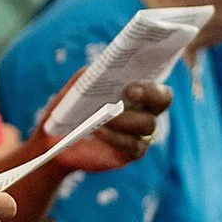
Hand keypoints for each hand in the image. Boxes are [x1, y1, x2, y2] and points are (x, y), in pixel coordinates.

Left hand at [38, 79, 173, 174]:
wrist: (58, 140)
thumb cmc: (72, 109)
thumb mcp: (76, 88)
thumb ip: (88, 76)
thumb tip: (100, 69)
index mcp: (137, 89)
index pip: (155, 76)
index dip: (154, 73)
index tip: (137, 73)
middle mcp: (146, 109)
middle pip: (162, 99)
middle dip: (148, 93)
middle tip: (129, 91)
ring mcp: (141, 132)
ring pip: (147, 123)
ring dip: (125, 117)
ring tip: (105, 115)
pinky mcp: (132, 152)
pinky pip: (131, 144)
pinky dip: (114, 136)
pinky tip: (98, 130)